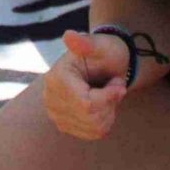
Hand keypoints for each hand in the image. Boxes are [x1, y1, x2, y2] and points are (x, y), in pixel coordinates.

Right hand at [45, 27, 131, 141]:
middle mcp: (50, 97)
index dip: (109, 97)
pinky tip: (102, 105)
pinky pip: (94, 133)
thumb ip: (86, 43)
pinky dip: (104, 121)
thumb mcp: (100, 45)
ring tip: (106, 93)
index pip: (86, 103)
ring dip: (109, 112)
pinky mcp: (65, 125)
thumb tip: (69, 35)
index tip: (119, 83)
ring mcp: (55, 113)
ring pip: (94, 127)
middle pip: (90, 117)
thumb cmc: (104, 53)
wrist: (103, 65)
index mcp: (56, 77)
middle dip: (110, 103)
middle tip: (113, 85)